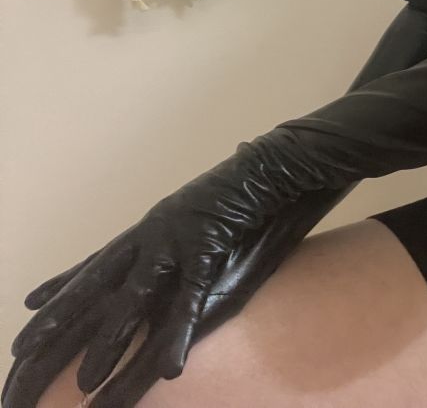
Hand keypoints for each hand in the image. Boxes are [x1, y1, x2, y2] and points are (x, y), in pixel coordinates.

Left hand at [2, 154, 353, 407]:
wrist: (282, 163)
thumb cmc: (255, 185)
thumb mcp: (212, 211)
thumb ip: (193, 228)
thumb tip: (191, 236)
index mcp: (156, 223)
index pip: (99, 259)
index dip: (64, 284)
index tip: (29, 305)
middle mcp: (155, 230)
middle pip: (97, 280)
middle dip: (59, 317)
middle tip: (21, 350)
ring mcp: (178, 236)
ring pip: (133, 297)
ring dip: (109, 340)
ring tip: (86, 381)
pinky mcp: (209, 245)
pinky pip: (189, 300)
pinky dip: (177, 334)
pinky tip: (169, 368)